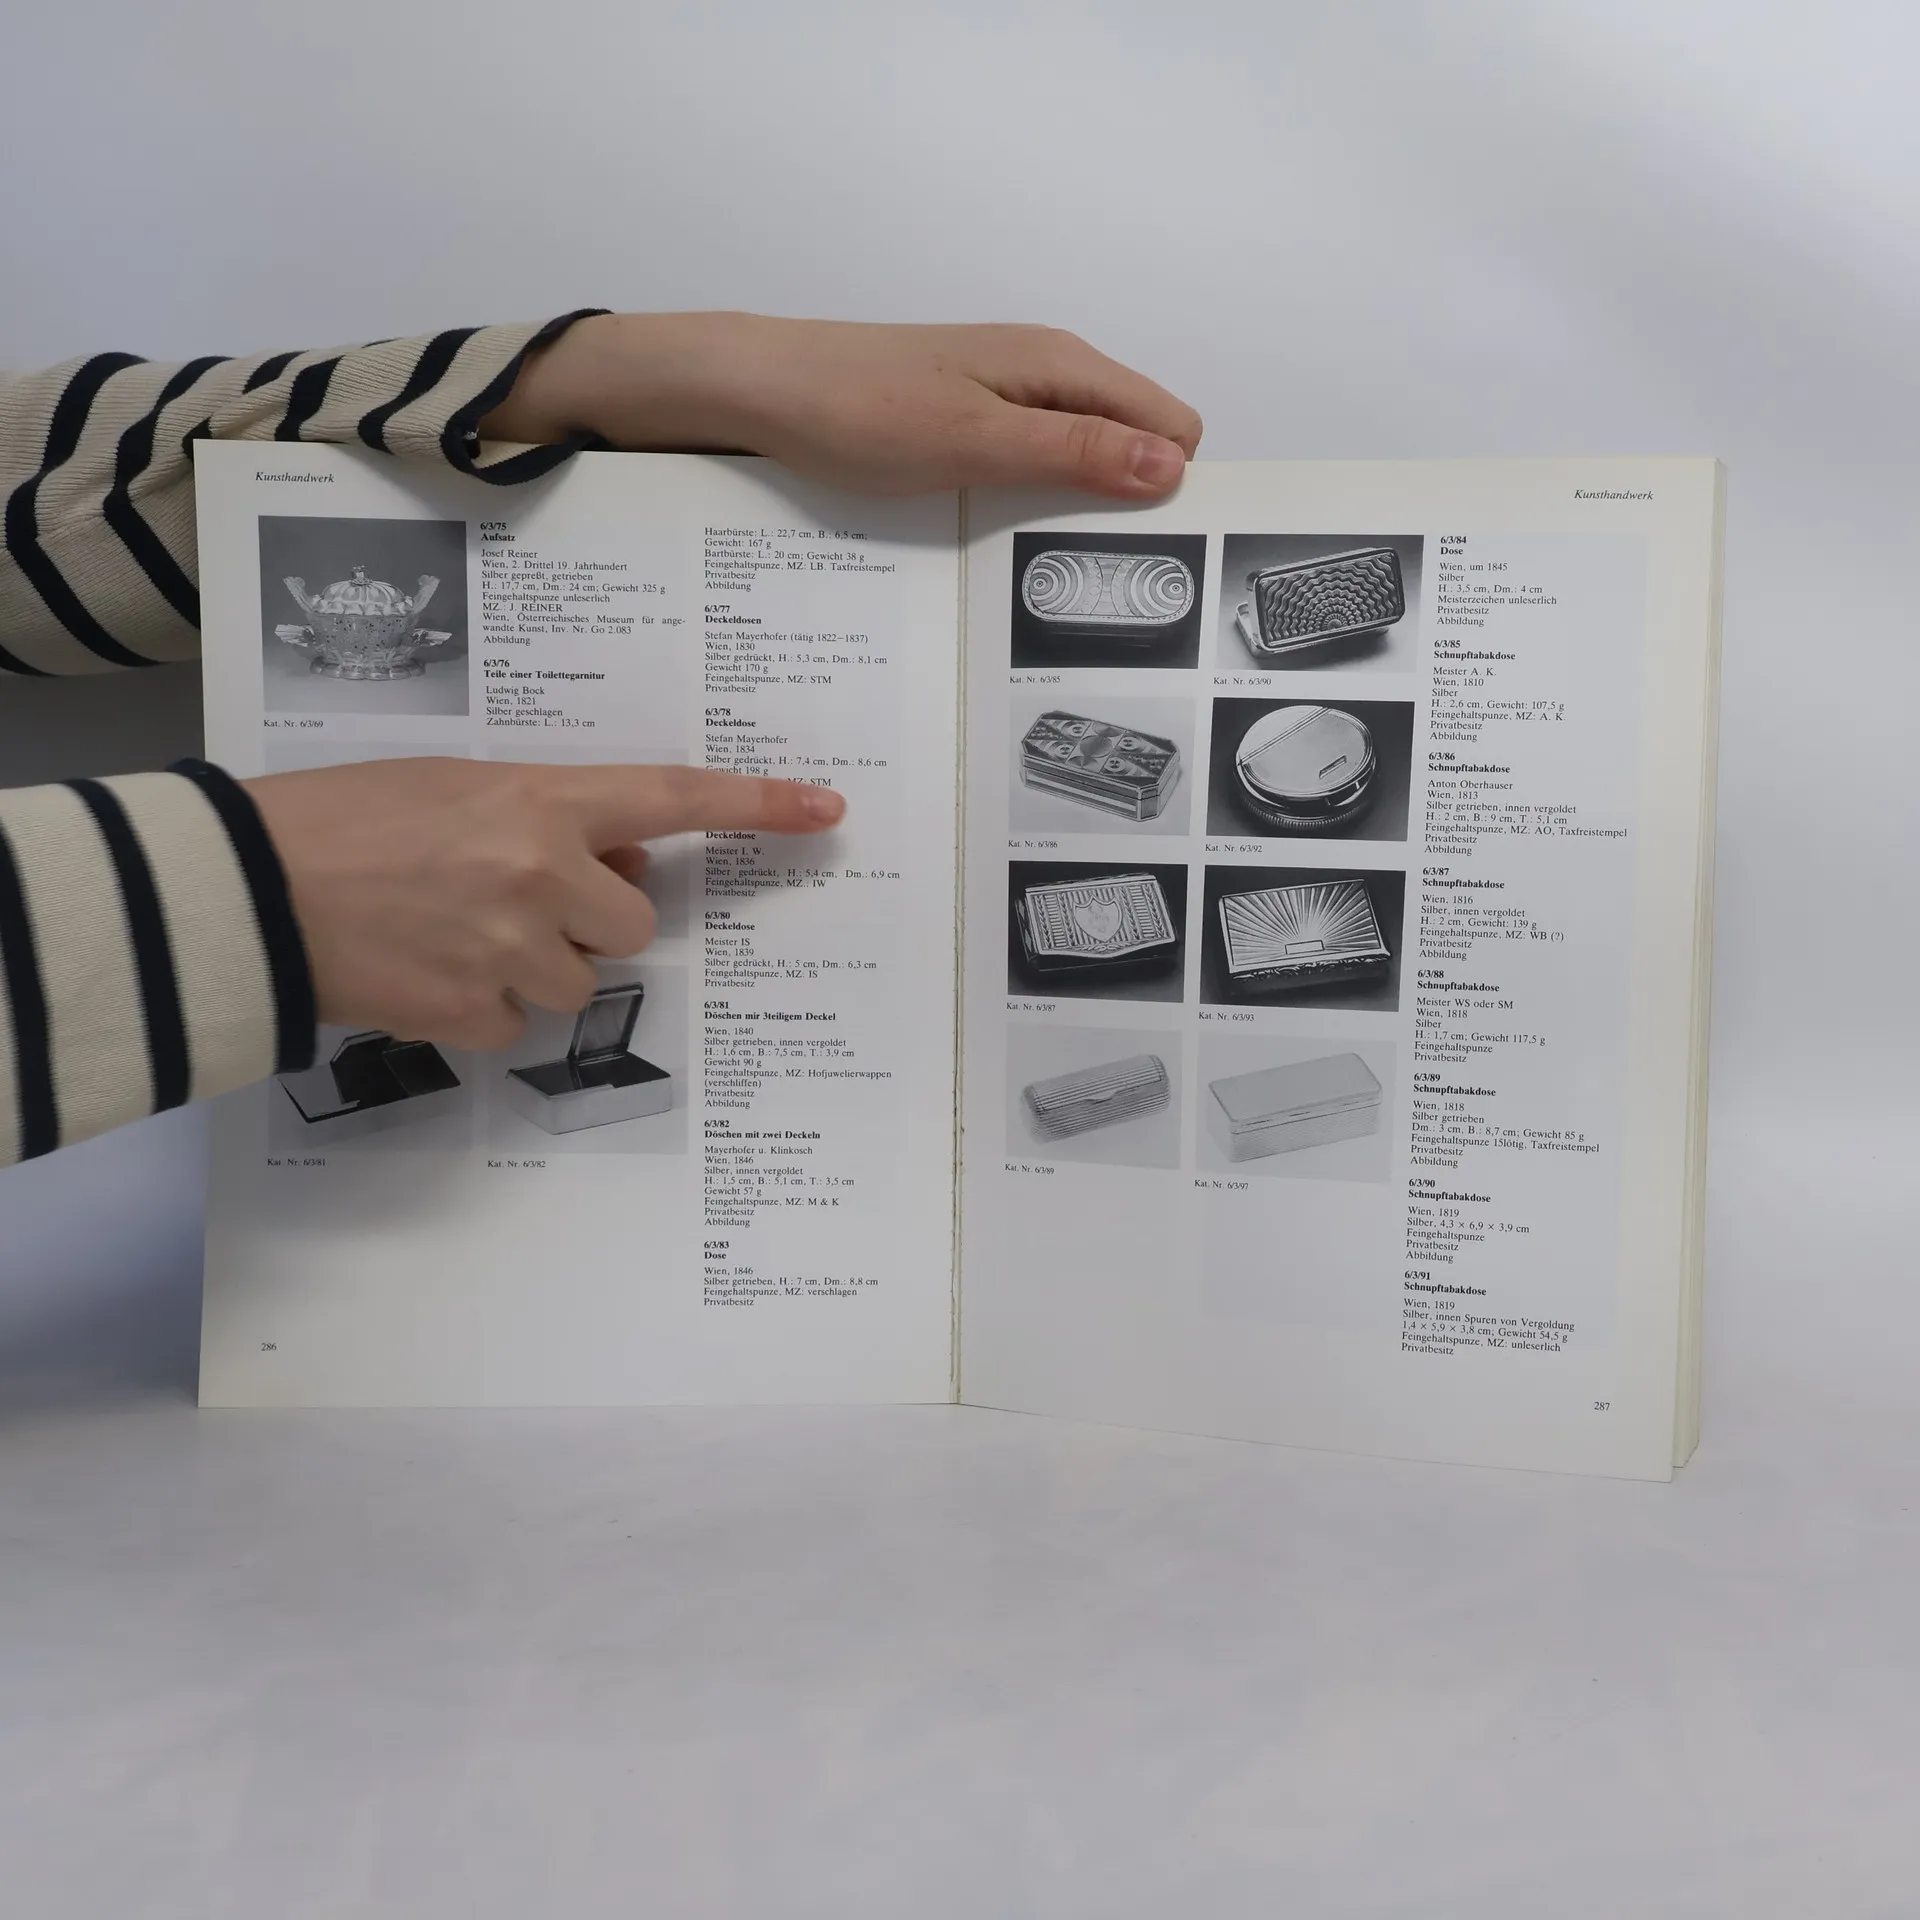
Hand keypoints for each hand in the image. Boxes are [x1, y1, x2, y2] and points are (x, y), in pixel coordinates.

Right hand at [245, 758, 842, 1049]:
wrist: (246, 887)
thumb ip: (544, 820)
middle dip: (592, 922)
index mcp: (538, 798)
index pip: (670, 796)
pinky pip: (516, 1025)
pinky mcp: (473, 1013)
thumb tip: (613, 867)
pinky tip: (426, 973)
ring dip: (535, 969)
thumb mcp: (455, 787)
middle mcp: (540, 871)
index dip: (756, 803)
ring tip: (453, 936)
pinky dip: (482, 1009)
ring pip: (577, 982)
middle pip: (632, 925)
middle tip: (521, 903)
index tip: (826, 809)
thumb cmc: (342, 819)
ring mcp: (510, 948)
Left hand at [481, 313, 1202, 499]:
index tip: (1146, 554)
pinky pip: (1028, 466)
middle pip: (1131, 445)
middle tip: (1085, 571)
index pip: (1172, 427)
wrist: (758, 389)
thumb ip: (1077, 453)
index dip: (1170, 487)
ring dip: (1070, 510)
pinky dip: (1024, 502)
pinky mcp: (966, 419)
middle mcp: (1045, 372)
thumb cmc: (862, 411)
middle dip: (1126, 504)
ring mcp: (1004, 396)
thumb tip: (1175, 466)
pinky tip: (992, 537)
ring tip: (1035, 566)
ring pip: (1079, 460)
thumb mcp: (978, 441)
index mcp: (1063, 365)